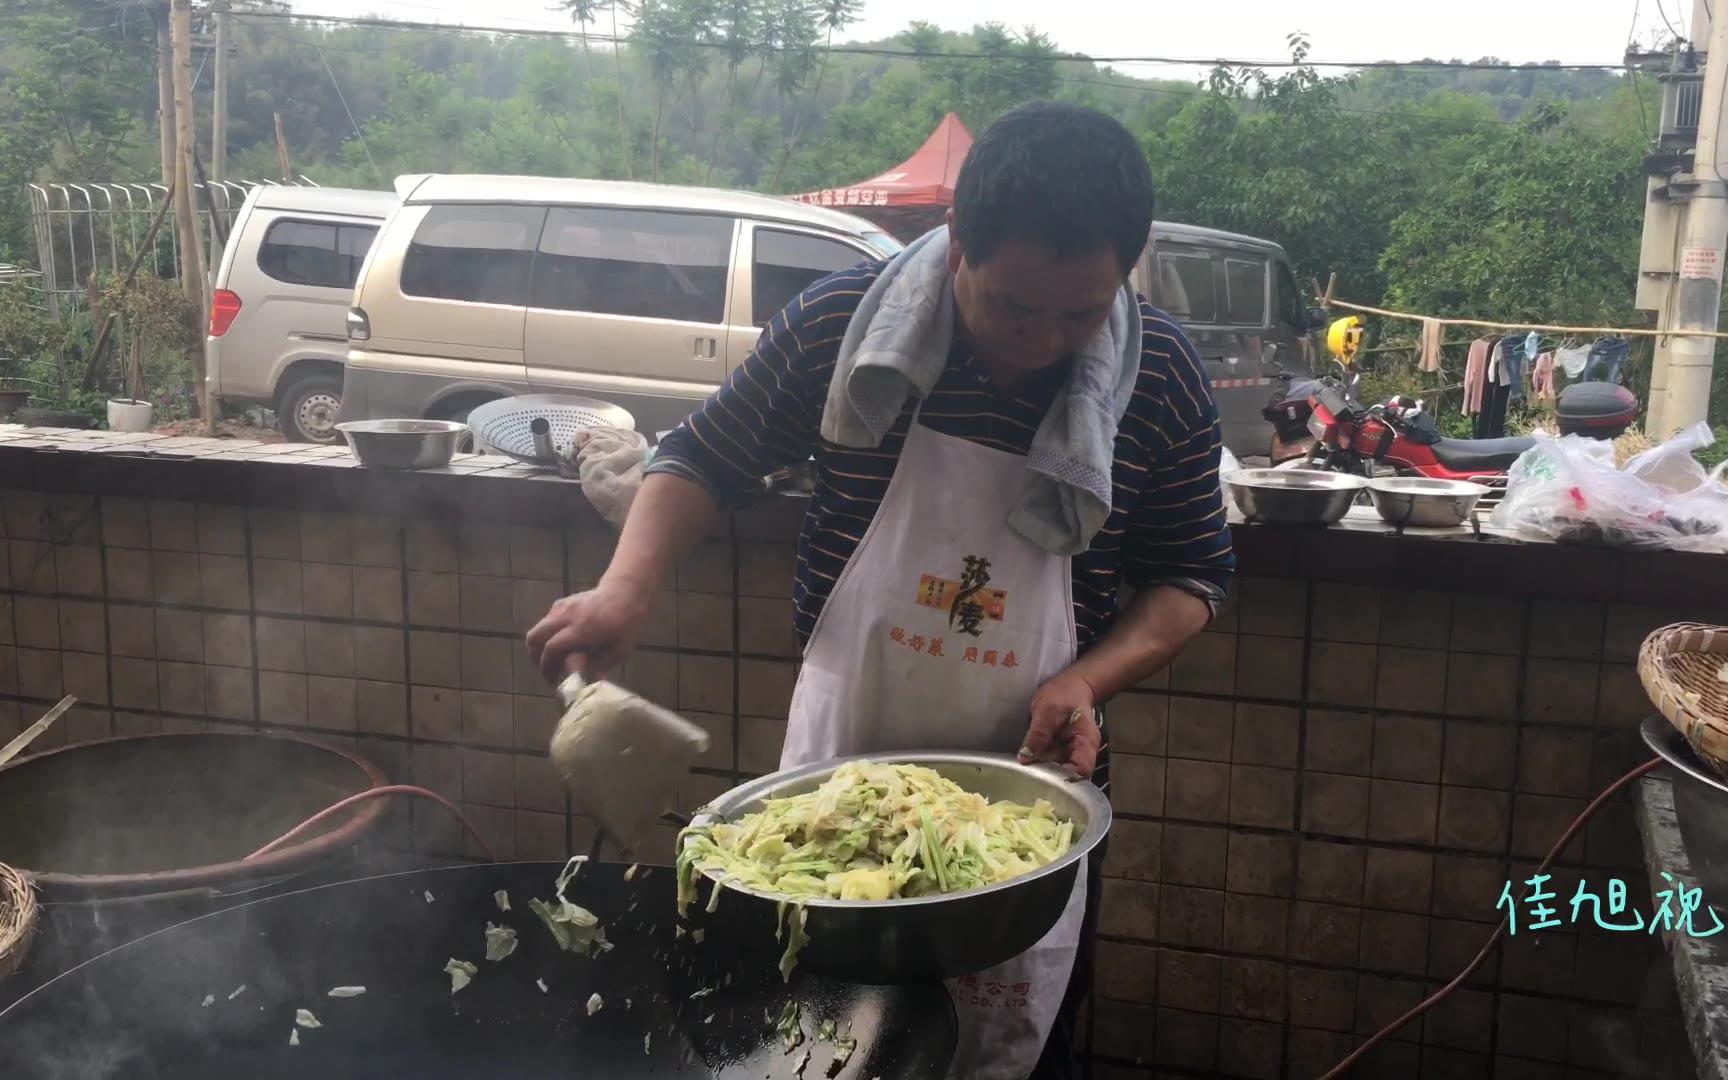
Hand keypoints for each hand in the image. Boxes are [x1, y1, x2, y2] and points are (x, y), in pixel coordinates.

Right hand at [525, 580, 654, 684]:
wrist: (625, 591)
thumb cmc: (627, 622)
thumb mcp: (620, 649)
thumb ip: (599, 665)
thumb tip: (583, 680)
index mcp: (582, 628)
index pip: (552, 648)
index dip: (547, 667)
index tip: (553, 681)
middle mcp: (567, 616)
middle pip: (535, 637)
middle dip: (536, 658)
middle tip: (549, 671)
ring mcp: (561, 607)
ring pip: (537, 629)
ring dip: (540, 647)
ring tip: (554, 660)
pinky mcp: (561, 603)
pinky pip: (545, 622)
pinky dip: (546, 636)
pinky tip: (561, 644)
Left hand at [1018, 670, 1101, 777]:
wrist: (1071, 686)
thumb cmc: (1064, 694)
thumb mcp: (1048, 710)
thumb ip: (1038, 734)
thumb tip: (1025, 758)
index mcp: (1086, 744)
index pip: (1081, 772)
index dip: (1065, 781)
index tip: (1044, 783)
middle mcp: (1080, 754)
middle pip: (1068, 777)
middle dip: (1049, 780)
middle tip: (1028, 780)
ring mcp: (1069, 754)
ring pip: (1057, 772)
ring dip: (1042, 773)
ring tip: (1025, 775)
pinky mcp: (1059, 752)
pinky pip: (1049, 764)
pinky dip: (1039, 765)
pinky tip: (1027, 766)